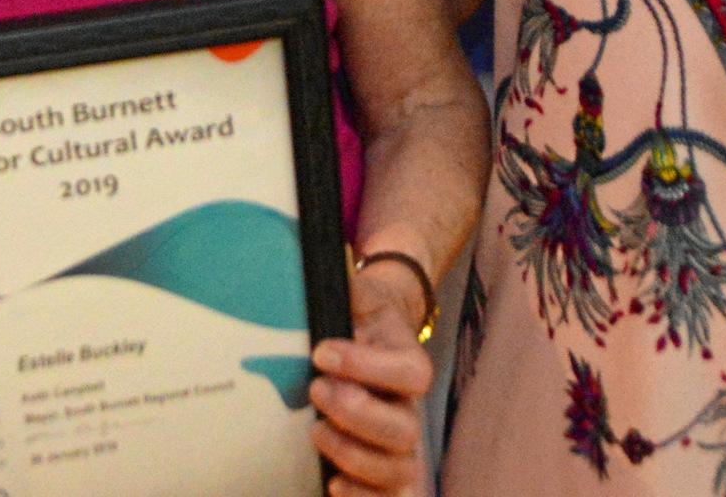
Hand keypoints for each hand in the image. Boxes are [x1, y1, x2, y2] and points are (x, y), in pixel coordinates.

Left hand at [307, 262, 433, 495]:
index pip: (406, 372)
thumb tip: (337, 253)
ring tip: (315, 432)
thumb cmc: (360, 322)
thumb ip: (351, 283)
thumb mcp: (358, 297)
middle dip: (357, 413)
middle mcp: (410, 411)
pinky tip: (332, 484)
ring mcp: (400, 448)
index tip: (321, 352)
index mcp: (409, 365)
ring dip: (354, 455)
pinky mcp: (384, 475)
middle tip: (315, 391)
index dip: (367, 366)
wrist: (368, 345)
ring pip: (399, 468)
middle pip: (404, 429)